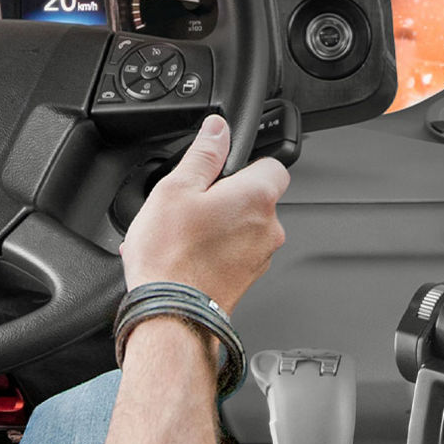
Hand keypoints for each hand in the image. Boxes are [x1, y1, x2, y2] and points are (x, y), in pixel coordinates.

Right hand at [120, 114, 288, 315]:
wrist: (170, 314)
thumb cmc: (170, 256)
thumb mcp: (177, 188)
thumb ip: (204, 154)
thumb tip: (219, 129)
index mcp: (257, 197)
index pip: (273, 165)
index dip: (246, 162)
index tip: (221, 170)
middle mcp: (269, 227)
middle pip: (255, 198)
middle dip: (227, 196)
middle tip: (191, 203)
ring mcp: (261, 256)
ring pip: (243, 227)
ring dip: (218, 224)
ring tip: (181, 233)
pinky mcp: (248, 279)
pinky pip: (235, 252)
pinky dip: (215, 249)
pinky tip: (184, 253)